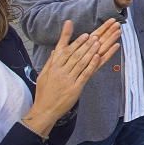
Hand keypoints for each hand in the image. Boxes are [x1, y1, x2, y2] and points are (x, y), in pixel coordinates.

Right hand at [24, 19, 121, 134]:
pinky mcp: (75, 88)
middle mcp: (61, 71)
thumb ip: (51, 61)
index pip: (65, 51)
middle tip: (95, 35)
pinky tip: (97, 57)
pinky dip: (91, 65)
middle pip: (75, 55)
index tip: (85, 34)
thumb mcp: (44, 74)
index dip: (76, 42)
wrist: (45, 110)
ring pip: (81, 62)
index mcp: (53, 67)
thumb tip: (56, 49)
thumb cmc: (44, 92)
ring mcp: (69, 79)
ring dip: (91, 51)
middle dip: (86, 44)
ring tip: (99, 42)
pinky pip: (85, 74)